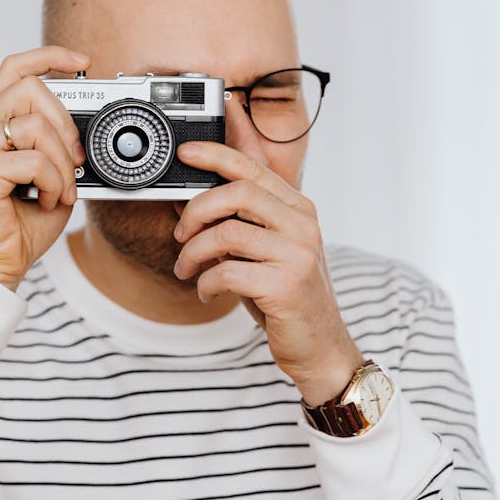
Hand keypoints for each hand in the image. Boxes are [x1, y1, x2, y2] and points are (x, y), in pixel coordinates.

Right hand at [0, 46, 89, 290]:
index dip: (49, 56)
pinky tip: (47, 201)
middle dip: (65, 124)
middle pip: (29, 89)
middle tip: (76, 161)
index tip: (82, 62)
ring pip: (35, 125)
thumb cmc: (19, 225)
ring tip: (60, 189)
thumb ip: (60, 146)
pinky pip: (34, 160)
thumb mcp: (51, 176)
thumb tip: (87, 129)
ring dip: (62, 161)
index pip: (14, 69)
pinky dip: (53, 182)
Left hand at [173, 141, 362, 405]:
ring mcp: (297, 254)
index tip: (185, 152)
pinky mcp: (286, 285)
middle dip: (196, 210)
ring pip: (226, 234)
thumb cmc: (284, 296)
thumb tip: (189, 199)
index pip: (253, 167)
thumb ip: (236, 222)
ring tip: (186, 269)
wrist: (319, 347)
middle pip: (238, 192)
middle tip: (180, 234)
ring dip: (193, 253)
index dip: (216, 154)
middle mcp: (302, 225)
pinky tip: (206, 291)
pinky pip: (226, 272)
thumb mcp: (262, 251)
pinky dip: (205, 282)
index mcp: (298, 209)